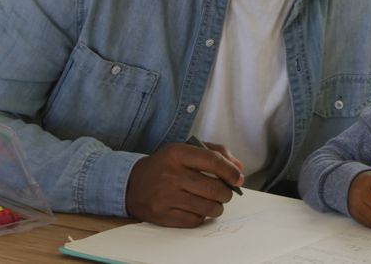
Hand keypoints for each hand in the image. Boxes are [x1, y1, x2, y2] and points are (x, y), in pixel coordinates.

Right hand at [125, 141, 244, 226]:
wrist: (131, 184)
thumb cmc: (166, 165)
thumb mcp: (185, 150)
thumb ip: (215, 153)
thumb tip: (239, 168)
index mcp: (177, 153)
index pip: (213, 162)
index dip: (231, 172)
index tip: (238, 178)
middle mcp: (171, 174)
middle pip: (214, 188)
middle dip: (227, 193)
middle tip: (225, 193)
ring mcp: (166, 196)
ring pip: (208, 207)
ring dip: (217, 207)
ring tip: (213, 202)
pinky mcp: (162, 215)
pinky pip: (195, 220)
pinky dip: (202, 216)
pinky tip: (198, 209)